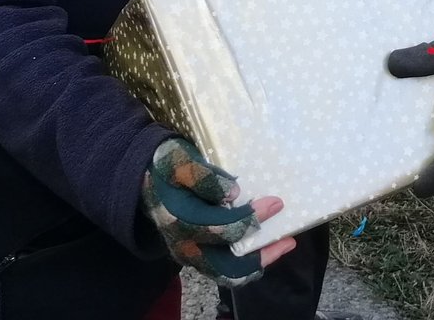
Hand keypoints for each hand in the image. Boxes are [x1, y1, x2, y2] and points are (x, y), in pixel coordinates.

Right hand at [142, 137, 295, 286]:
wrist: (146, 180)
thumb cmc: (167, 167)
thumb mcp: (178, 159)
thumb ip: (202, 176)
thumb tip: (233, 193)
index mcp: (179, 219)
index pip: (219, 227)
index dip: (249, 217)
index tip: (275, 202)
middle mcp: (184, 245)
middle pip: (226, 262)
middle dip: (261, 249)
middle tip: (287, 230)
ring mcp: (190, 256)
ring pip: (228, 273)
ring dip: (259, 261)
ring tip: (286, 244)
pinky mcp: (197, 259)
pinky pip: (226, 272)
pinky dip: (250, 264)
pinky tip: (269, 249)